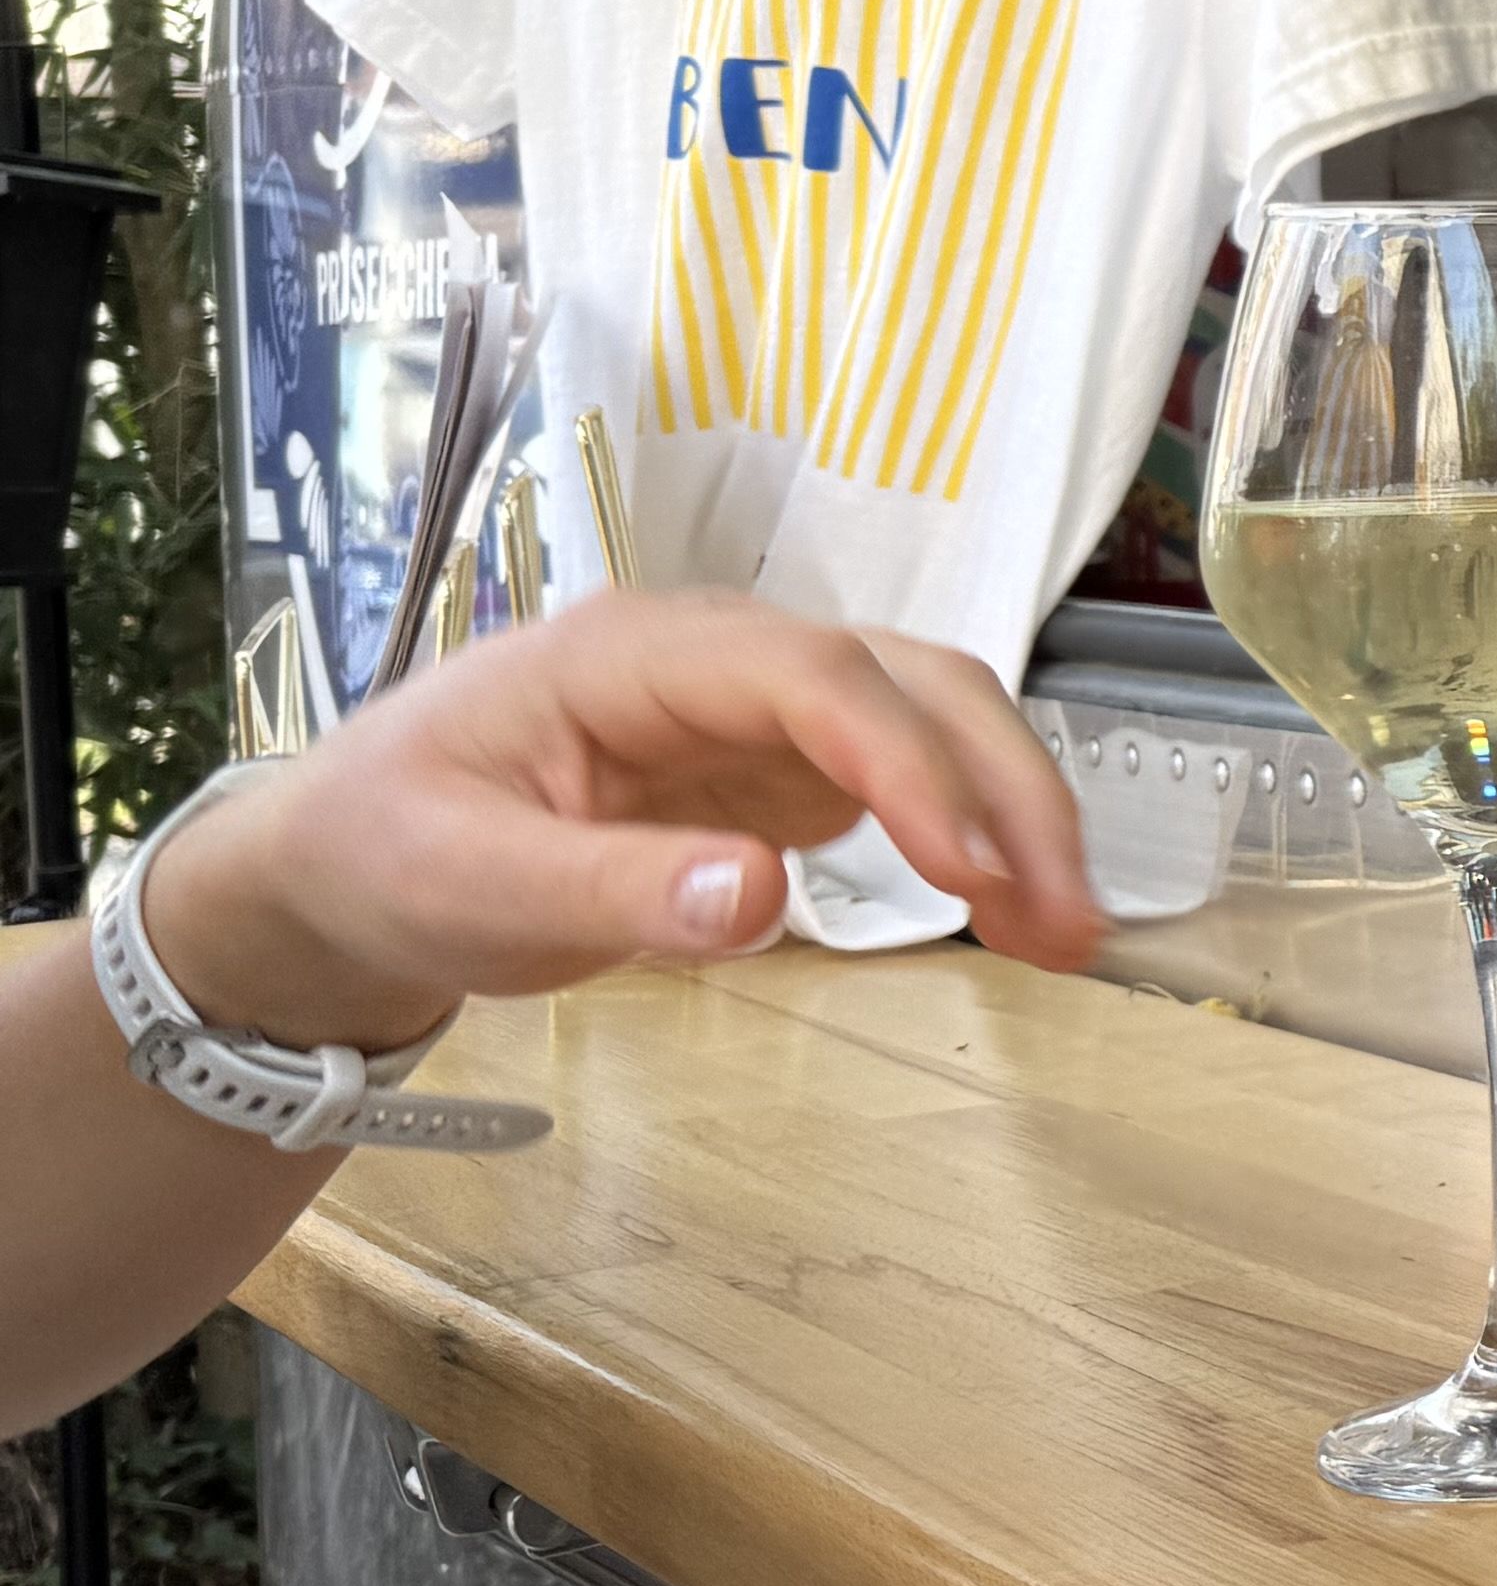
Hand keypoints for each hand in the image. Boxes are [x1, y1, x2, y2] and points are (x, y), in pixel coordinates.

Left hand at [141, 593, 1102, 1054]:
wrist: (341, 871)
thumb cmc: (383, 857)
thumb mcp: (466, 888)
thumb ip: (611, 891)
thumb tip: (763, 899)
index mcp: (630, 655)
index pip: (812, 677)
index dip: (905, 762)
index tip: (968, 869)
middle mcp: (716, 658)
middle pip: (907, 681)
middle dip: (1004, 787)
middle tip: (1065, 916)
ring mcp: (756, 710)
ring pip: (932, 719)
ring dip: (1012, 812)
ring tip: (1065, 930)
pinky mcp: (779, 768)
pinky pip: (909, 781)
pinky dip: (977, 841)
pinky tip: (1013, 911)